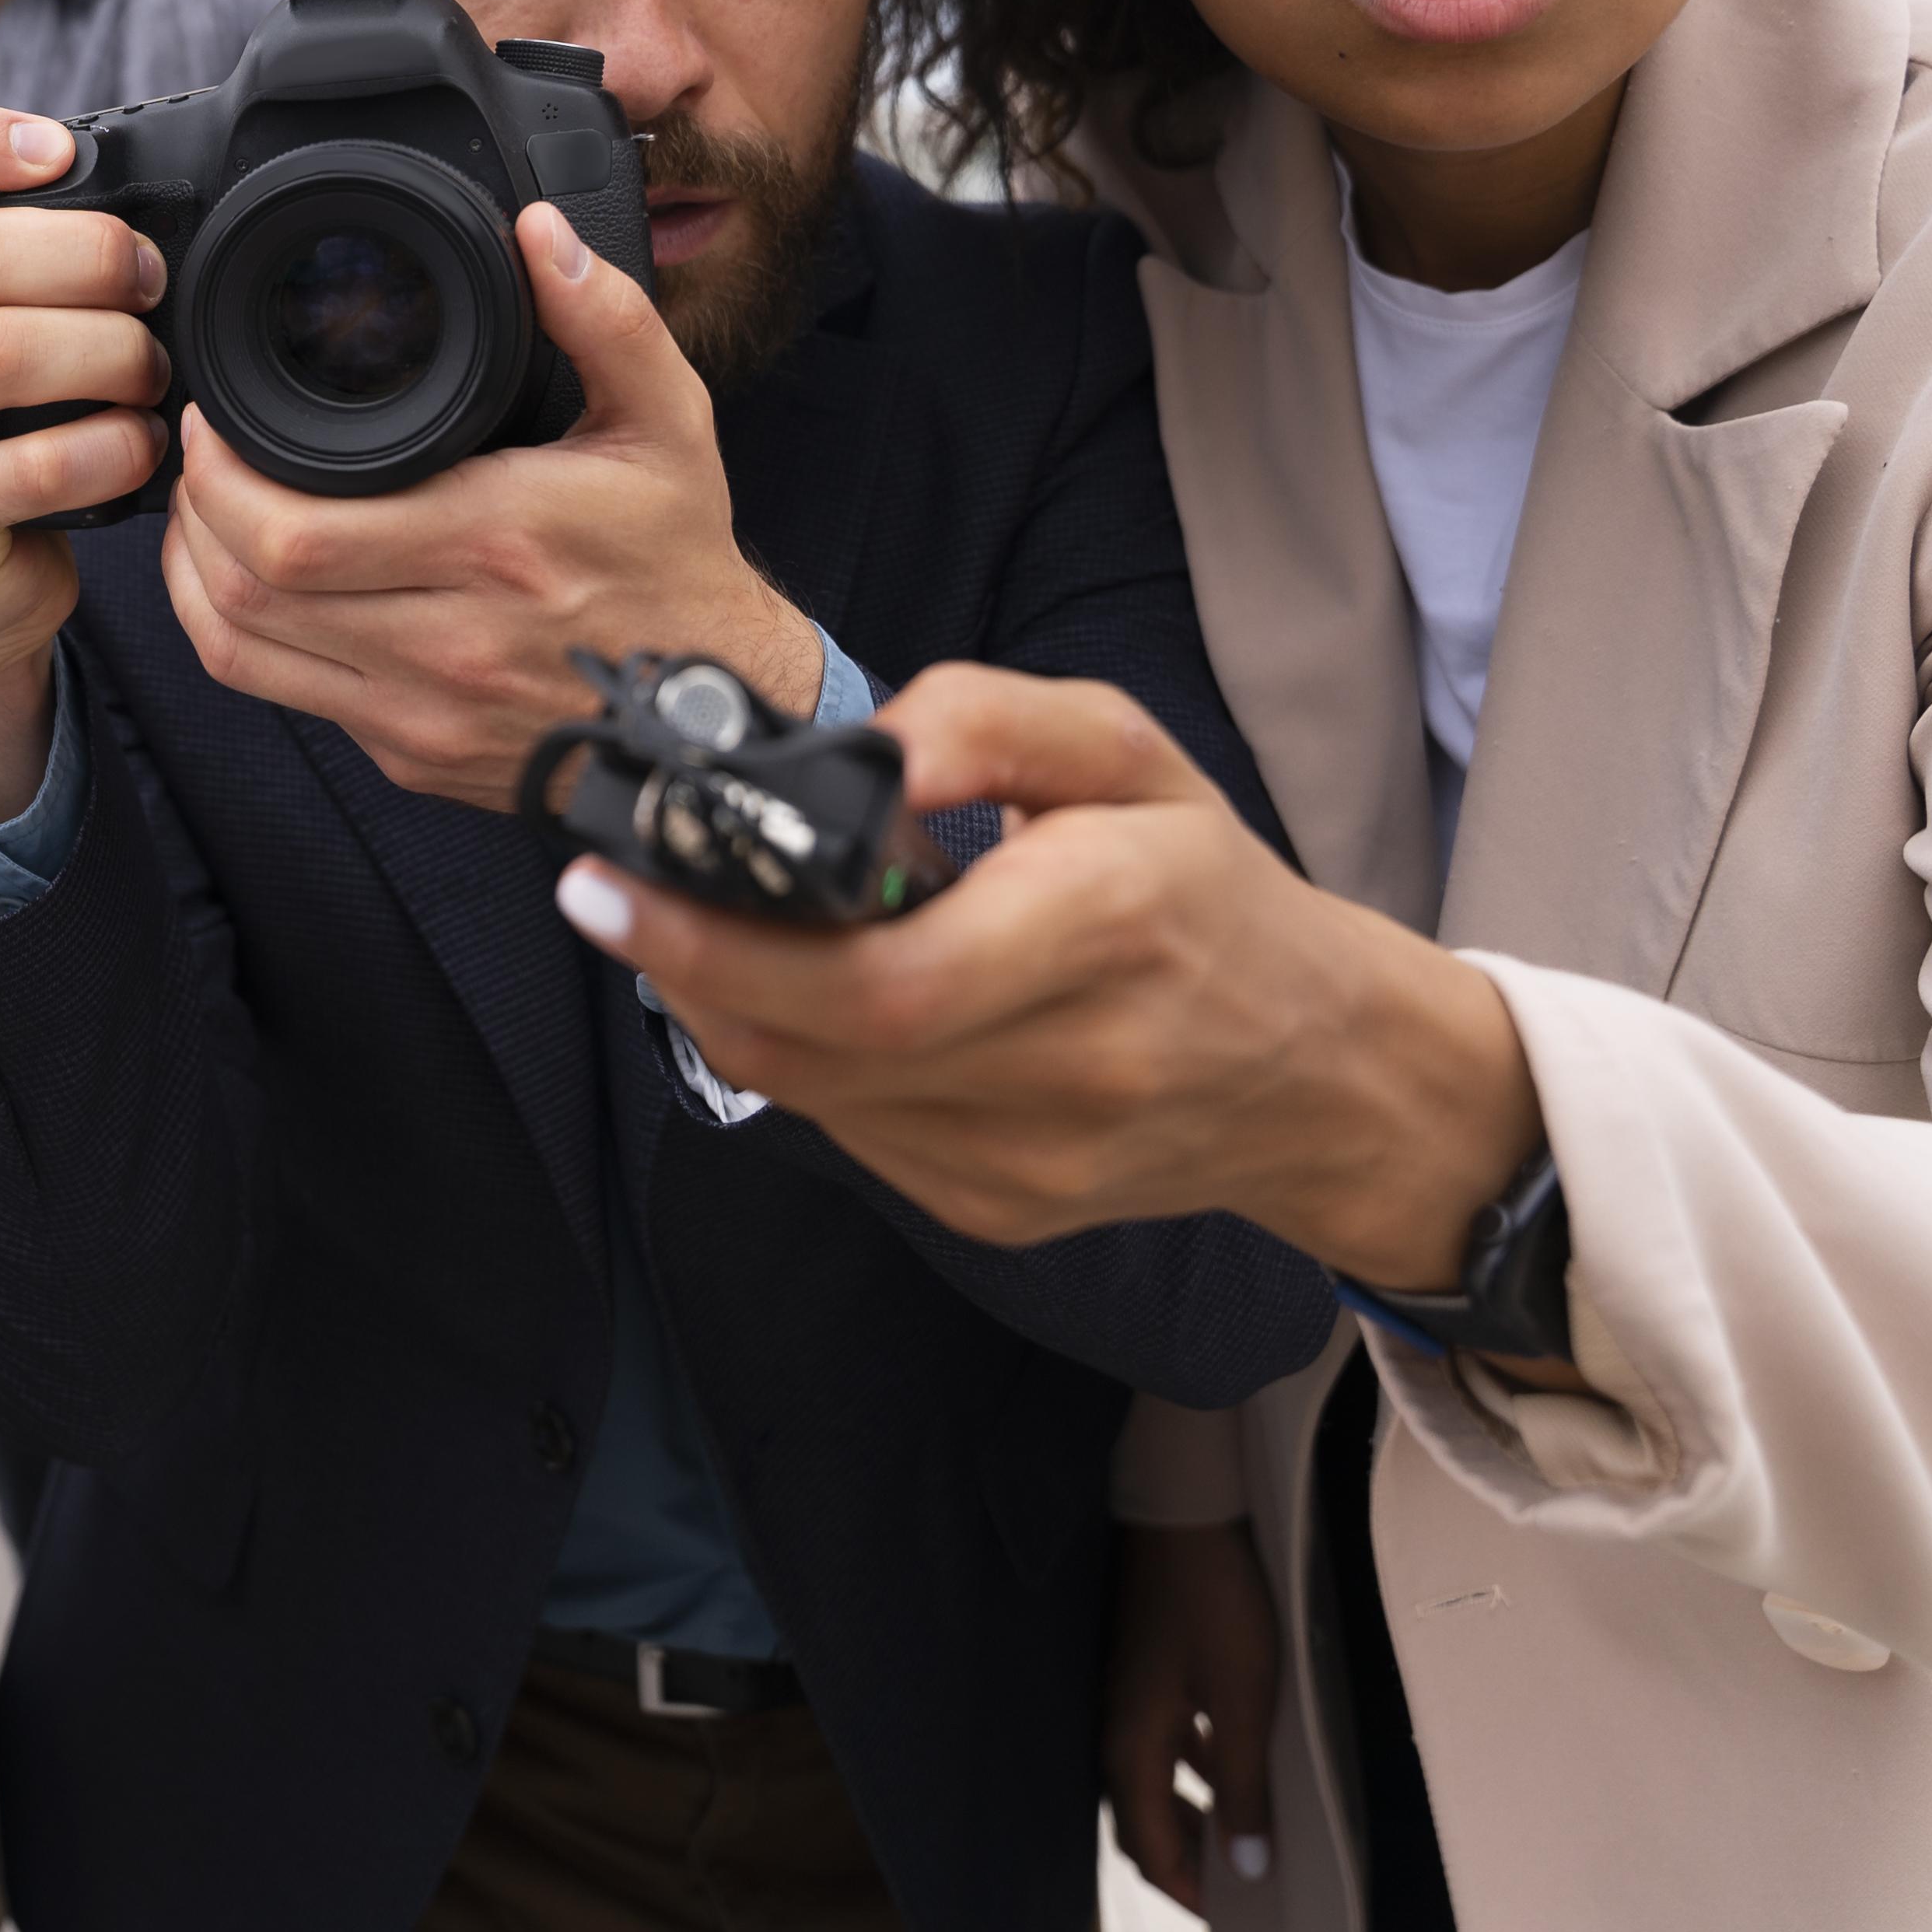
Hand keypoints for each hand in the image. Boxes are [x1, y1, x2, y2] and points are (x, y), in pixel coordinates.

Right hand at [0, 106, 168, 823]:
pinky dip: (116, 449)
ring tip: (153, 374)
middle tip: (151, 283)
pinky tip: (142, 449)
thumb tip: (156, 215)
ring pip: (2, 351)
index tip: (57, 150)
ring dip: (111, 352)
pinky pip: (39, 460)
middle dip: (89, 254)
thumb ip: (34, 269)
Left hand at [157, 202, 819, 811]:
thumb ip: (605, 319)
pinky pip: (281, 697)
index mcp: (496, 544)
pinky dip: (237, 636)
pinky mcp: (408, 752)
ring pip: (242, 652)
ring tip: (203, 514)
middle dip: (194, 514)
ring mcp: (421, 710)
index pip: (294, 534)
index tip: (213, 420)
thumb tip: (538, 233)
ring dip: (196, 578)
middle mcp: (447, 640)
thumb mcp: (667, 423)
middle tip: (198, 456)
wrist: (716, 718)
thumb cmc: (680, 564)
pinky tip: (241, 585)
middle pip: (248, 591)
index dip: (220, 476)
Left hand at [548, 663, 1545, 1285]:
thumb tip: (867, 751)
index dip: (724, 941)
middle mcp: (1071, 1064)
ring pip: (814, 1095)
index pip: (878, 975)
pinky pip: (852, 1133)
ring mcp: (1031, 1161)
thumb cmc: (1208, 890)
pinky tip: (805, 998)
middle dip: (688, 969)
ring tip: (697, 930)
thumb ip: (989, 721)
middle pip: (820, 1046)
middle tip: (607, 895)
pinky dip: (801, 1060)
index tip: (615, 879)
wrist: (1324, 1072)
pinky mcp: (1002, 1211)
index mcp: (1108, 926)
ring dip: (729, 1011)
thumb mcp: (1128, 753)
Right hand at [1105, 1520, 1278, 1916]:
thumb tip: (1243, 1865)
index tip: (1227, 1911)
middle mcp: (1116, 1727)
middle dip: (1182, 1858)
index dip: (1186, 1887)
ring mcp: (1124, 1695)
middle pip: (1140, 1818)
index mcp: (1131, 1744)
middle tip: (1231, 1883)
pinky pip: (1158, 1741)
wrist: (1181, 1511)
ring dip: (1186, 1814)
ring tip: (1234, 1834)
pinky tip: (1222, 1763)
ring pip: (1149, 1779)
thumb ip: (1241, 1787)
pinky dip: (1187, 1769)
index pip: (1147, 1845)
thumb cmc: (1213, 1601)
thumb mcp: (1242, 1699)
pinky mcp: (1141, 1669)